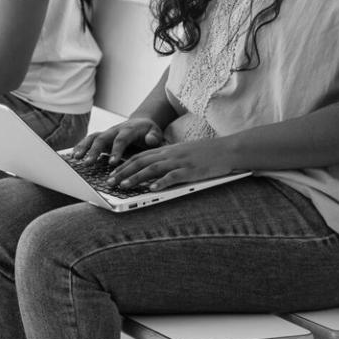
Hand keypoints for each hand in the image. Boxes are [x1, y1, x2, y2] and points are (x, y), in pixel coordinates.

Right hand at [71, 117, 164, 165]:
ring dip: (84, 147)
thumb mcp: (156, 133)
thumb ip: (155, 137)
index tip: (112, 162)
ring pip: (93, 138)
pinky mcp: (102, 137)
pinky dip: (81, 146)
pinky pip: (89, 140)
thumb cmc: (149, 132)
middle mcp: (115, 129)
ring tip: (76, 158)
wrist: (142, 124)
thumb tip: (150, 140)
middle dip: (94, 151)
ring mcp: (107, 133)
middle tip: (88, 163)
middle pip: (103, 138)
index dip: (116, 150)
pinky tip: (73, 155)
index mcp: (129, 129)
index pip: (121, 139)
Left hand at [109, 139, 238, 191]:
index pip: (140, 157)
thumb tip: (154, 174)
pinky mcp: (191, 170)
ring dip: (136, 178)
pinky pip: (173, 176)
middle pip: (141, 162)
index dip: (124, 165)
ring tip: (124, 187)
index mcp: (167, 150)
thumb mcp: (184, 154)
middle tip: (110, 182)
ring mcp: (180, 162)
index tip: (112, 174)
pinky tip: (151, 188)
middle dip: (123, 172)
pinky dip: (161, 182)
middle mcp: (170, 154)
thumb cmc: (207, 154)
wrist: (228, 149)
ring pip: (153, 169)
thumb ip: (169, 161)